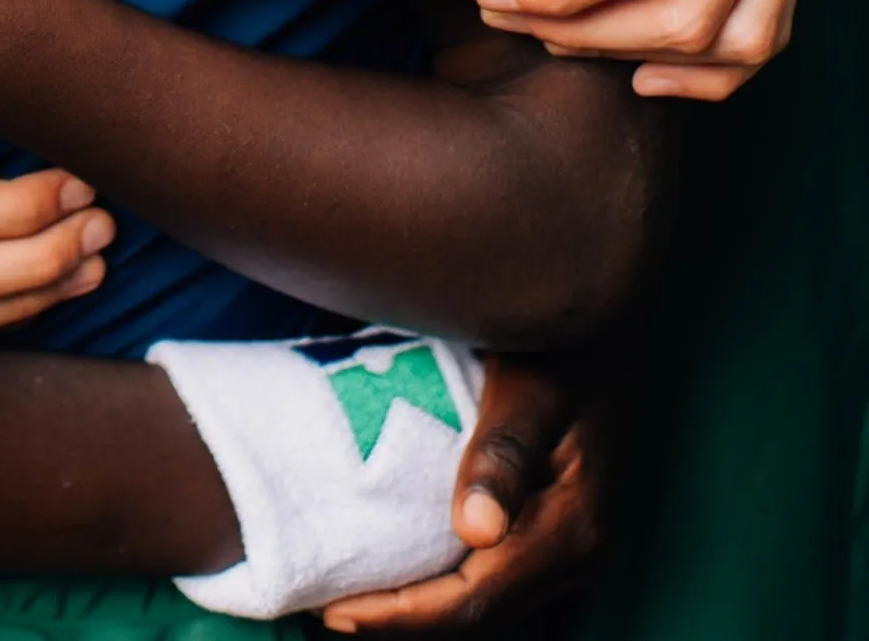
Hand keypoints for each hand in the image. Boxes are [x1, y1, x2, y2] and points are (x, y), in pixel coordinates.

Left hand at [323, 354, 601, 631]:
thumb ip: (504, 452)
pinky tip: (413, 578)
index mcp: (570, 531)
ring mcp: (575, 552)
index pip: (473, 601)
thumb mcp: (530, 387)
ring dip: (429, 616)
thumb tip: (475, 532)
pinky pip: (506, 591)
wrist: (606, 323)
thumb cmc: (561, 346)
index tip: (335, 611)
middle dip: (404, 623)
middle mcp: (578, 558)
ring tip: (358, 600)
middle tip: (328, 608)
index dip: (402, 616)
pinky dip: (456, 596)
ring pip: (495, 614)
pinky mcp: (561, 536)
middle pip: (482, 620)